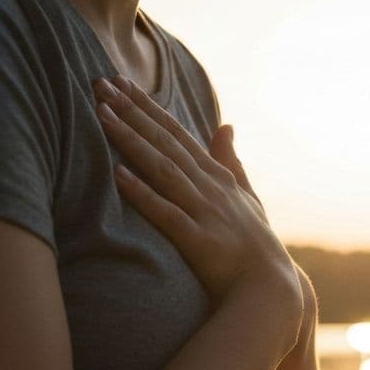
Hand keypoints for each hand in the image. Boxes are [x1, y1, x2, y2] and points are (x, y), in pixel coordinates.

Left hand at [93, 75, 298, 308]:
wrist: (268, 287)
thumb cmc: (255, 244)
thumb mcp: (247, 196)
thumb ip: (231, 160)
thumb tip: (226, 125)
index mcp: (218, 176)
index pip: (177, 133)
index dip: (148, 107)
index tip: (121, 83)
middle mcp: (209, 187)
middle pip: (165, 143)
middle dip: (132, 112)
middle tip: (101, 85)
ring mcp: (204, 212)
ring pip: (162, 169)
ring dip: (132, 141)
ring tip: (102, 116)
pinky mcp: (197, 239)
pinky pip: (166, 213)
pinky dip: (143, 194)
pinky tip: (118, 176)